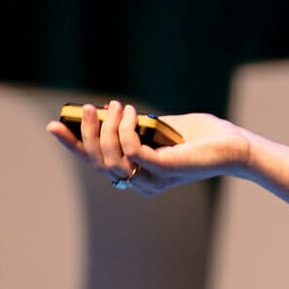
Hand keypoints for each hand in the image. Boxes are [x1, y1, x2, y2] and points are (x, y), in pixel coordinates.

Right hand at [45, 100, 250, 194]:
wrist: (233, 145)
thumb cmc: (201, 137)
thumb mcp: (162, 127)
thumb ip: (138, 125)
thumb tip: (109, 111)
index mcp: (137, 173)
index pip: (96, 162)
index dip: (73, 145)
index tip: (54, 125)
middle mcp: (141, 182)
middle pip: (98, 162)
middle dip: (87, 134)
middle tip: (89, 108)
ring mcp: (152, 179)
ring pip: (112, 159)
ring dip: (108, 130)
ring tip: (118, 106)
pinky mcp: (165, 170)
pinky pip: (134, 152)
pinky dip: (128, 131)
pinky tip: (134, 113)